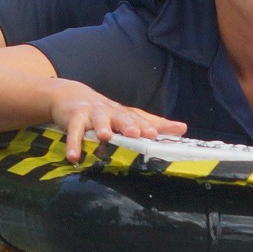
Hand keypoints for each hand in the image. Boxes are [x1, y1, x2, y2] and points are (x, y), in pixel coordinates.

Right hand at [47, 80, 186, 162]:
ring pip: (98, 119)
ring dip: (102, 126)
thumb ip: (153, 123)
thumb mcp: (127, 116)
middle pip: (122, 116)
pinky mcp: (74, 117)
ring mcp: (92, 113)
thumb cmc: (104, 112)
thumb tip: (183, 127)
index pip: (141, 118)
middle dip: (129, 124)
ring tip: (105, 136)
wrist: (70, 95)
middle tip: (137, 133)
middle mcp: (111, 112)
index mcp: (125, 113)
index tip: (164, 133)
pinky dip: (74, 143)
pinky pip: (74, 131)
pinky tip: (74, 156)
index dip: (152, 125)